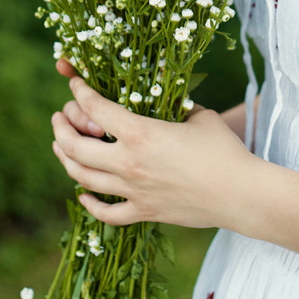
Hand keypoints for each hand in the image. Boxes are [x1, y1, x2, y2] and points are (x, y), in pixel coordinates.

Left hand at [51, 74, 254, 228]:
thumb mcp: (199, 114)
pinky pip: (106, 213)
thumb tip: (169, 88)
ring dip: (66, 160)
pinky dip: (88, 203)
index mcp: (140, 133)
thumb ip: (178, 102)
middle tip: (59, 118)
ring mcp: (133, 191)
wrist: (239, 193)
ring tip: (61, 147)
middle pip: (76, 147)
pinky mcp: (144, 212)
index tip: (75, 85)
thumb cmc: (223, 149)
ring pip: (83, 178)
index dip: (80, 93)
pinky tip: (82, 193)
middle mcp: (128, 163)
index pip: (96, 109)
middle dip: (61, 128)